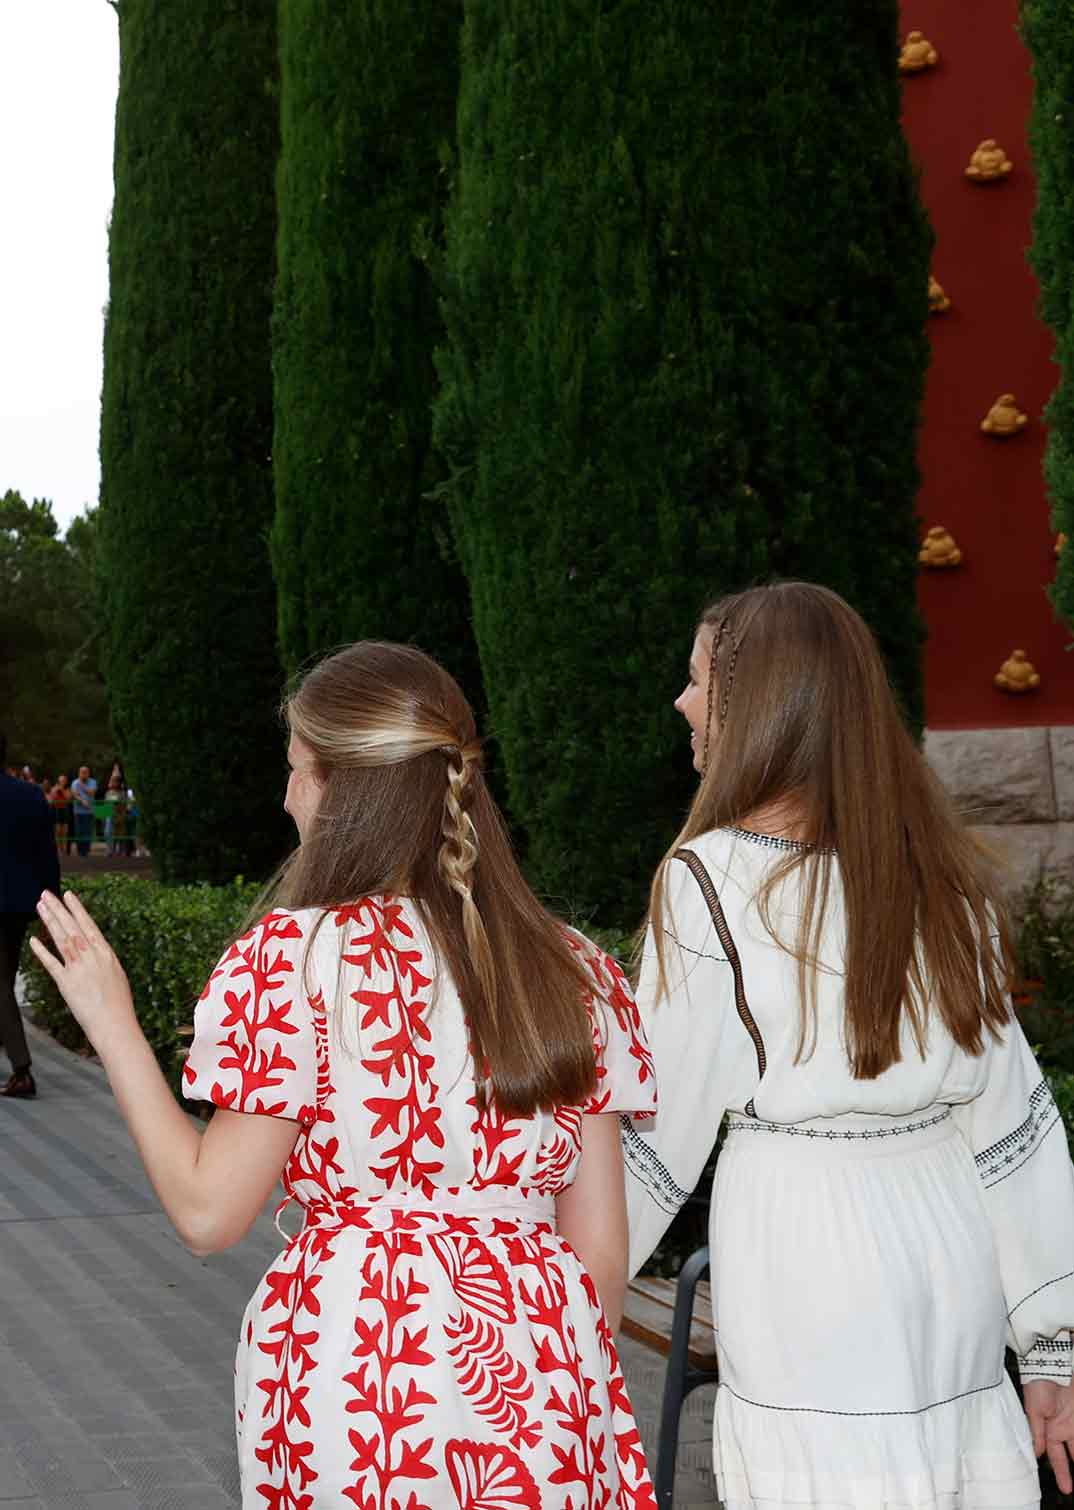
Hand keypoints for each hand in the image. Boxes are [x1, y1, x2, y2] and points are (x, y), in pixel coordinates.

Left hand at [30, 891, 137, 1051]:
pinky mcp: (66, 983)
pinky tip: (34, 939)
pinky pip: (51, 963)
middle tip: (46, 895)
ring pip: (61, 939)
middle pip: (71, 927)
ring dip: (49, 921)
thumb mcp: (116, 974)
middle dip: (58, 909)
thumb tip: (95, 951)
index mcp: (106, 953)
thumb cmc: (119, 1003)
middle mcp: (92, 957)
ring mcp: (78, 968)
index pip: (88, 924)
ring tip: (40, 908)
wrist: (115, 1023)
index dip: (76, 909)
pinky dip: (42, 951)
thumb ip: (102, 960)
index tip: (68, 895)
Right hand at [1023, 1379, 1073, 1493]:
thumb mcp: (1034, 1410)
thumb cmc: (1038, 1384)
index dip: (1060, 1471)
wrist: (1052, 1364)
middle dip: (1068, 1472)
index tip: (1065, 1487)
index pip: (1053, 1455)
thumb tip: (1037, 1454)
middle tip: (1069, 1488)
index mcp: (1047, 1428)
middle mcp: (1060, 1427)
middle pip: (1067, 1454)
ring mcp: (1072, 1422)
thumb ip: (1036, 1433)